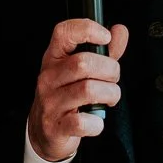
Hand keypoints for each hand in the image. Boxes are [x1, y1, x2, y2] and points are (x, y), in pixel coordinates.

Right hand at [26, 19, 128, 162]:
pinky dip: (97, 123)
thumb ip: (103, 52)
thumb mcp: (81, 71)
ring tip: (108, 98)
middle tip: (112, 80)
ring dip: (110, 94)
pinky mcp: (55, 127)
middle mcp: (49, 77)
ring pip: (88, 90)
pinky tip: (95, 120)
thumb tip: (120, 31)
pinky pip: (82, 122)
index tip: (105, 37)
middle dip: (110, 71)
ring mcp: (50, 102)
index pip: (64, 32)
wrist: (43, 133)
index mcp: (54, 58)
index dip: (87, 29)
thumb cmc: (65, 97)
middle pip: (84, 62)